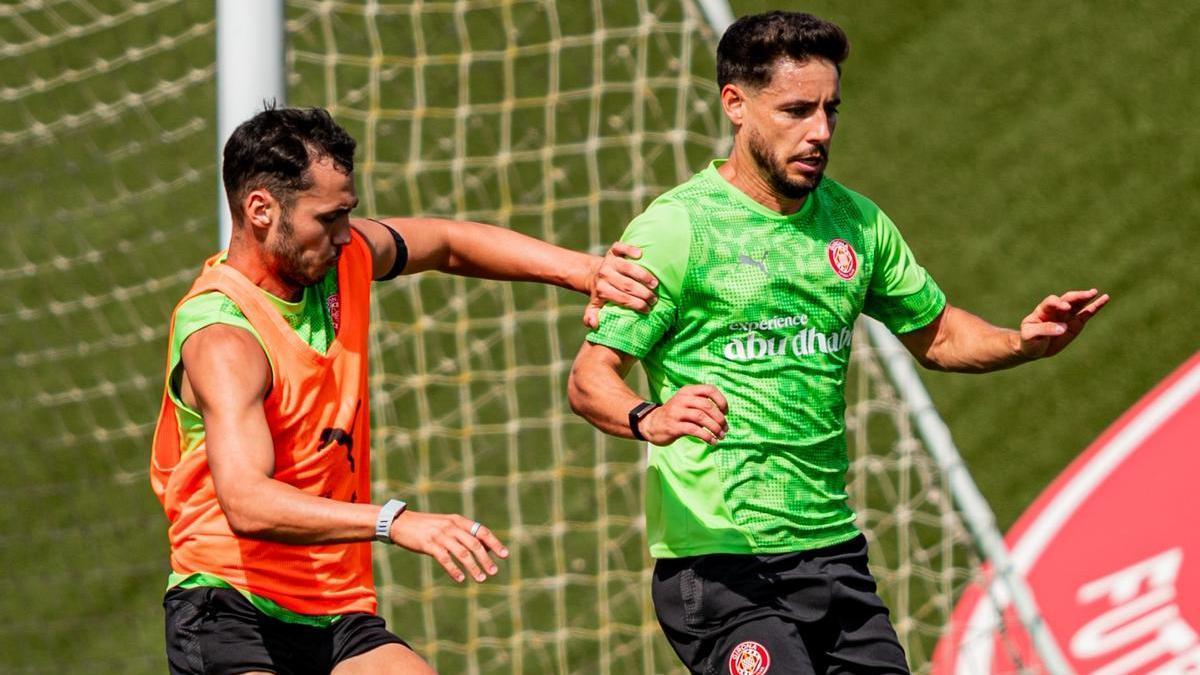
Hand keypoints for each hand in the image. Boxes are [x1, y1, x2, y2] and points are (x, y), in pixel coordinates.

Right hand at [389, 511, 507, 583]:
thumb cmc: (426, 526)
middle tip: (494, 572)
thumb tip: (485, 547)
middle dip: (486, 559)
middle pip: (474, 544)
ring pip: (462, 553)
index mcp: (458, 520)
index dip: (494, 543)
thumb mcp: (447, 525)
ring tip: (481, 579)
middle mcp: (451, 526)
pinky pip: (445, 558)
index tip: (504, 555)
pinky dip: (454, 569)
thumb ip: (464, 534)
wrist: (400, 523)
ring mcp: (440, 535)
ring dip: (473, 567)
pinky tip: (460, 579)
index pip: (482, 531)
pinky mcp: (428, 544)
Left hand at [583, 242, 658, 328]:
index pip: (622, 299)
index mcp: (601, 290)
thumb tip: (594, 324)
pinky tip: (641, 254)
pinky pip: (621, 247)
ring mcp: (609, 261)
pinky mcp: (613, 250)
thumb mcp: (594, 307)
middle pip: (627, 285)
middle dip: (643, 293)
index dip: (636, 305)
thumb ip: (591, 317)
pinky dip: (630, 249)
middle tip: (654, 299)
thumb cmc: (601, 293)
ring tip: (655, 284)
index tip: (647, 309)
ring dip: (643, 275)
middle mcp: (604, 274)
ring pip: (627, 267)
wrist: (594, 274)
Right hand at [640, 385, 728, 445]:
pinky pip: (694, 430)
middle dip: (720, 418)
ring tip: (721, 436)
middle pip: (707, 405)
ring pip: (701, 417)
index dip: (721, 401)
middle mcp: (682, 399)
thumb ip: (701, 404)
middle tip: (725, 429)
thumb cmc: (674, 414)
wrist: (651, 423)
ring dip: (715, 428)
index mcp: (687, 391)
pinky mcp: (674, 426)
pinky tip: (712, 441)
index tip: (726, 412)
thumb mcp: (686, 402)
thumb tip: (723, 415)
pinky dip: (706, 436)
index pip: (709, 389)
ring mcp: (676, 412)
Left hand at [1018, 289, 1109, 358]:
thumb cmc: (1029, 340)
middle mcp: (1056, 310)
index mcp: (1043, 310)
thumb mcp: (1031, 335)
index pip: (1052, 302)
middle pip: (1067, 299)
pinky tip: (1104, 299)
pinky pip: (1087, 313)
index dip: (1059, 303)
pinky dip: (1095, 306)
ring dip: (1086, 297)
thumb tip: (1063, 328)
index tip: (1065, 307)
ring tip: (1094, 292)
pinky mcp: (1076, 323)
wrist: (1033, 349)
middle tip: (1086, 294)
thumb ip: (1045, 329)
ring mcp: (1067, 316)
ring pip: (1078, 304)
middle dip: (1076, 297)